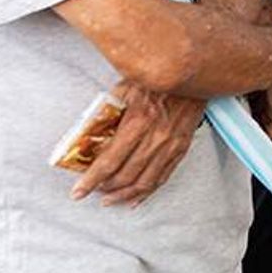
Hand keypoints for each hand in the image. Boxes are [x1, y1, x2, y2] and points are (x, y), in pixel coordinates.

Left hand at [70, 83, 206, 205]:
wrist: (192, 73)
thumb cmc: (157, 78)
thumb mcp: (125, 89)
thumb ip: (107, 111)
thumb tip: (87, 132)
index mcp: (138, 121)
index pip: (109, 161)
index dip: (91, 180)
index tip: (79, 191)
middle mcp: (156, 137)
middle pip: (126, 175)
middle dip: (105, 188)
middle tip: (93, 191)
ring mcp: (171, 145)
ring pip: (144, 182)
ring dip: (124, 195)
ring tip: (110, 199)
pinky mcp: (181, 148)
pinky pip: (163, 177)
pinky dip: (147, 192)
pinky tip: (135, 197)